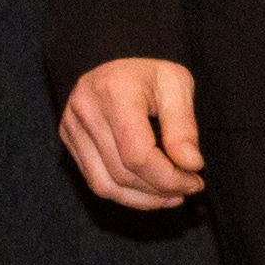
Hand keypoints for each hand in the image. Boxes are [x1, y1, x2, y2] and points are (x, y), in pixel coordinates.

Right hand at [60, 54, 204, 208]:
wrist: (118, 66)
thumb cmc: (151, 75)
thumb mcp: (177, 85)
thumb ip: (184, 126)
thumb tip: (189, 165)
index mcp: (114, 90)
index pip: (138, 154)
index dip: (169, 177)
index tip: (195, 181)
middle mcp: (85, 108)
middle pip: (123, 172)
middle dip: (161, 189)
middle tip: (189, 188)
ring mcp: (71, 125)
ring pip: (106, 185)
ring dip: (143, 199)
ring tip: (172, 196)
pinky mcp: (68, 139)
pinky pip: (95, 181)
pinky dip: (125, 195)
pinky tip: (150, 193)